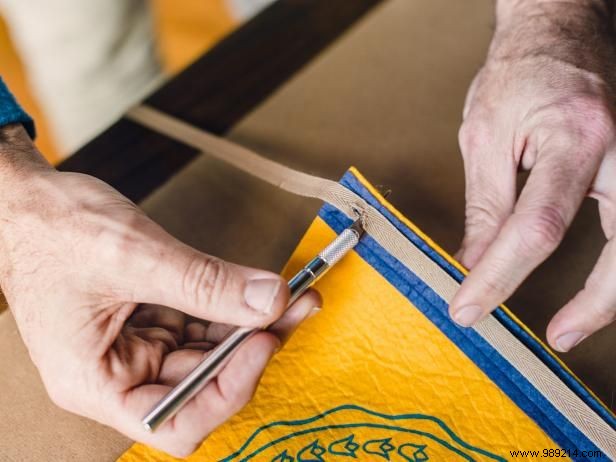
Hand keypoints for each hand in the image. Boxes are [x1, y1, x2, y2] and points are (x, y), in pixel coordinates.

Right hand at [0, 125, 320, 456]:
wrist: (28, 202)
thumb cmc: (53, 230)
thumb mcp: (134, 256)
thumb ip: (205, 282)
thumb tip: (270, 301)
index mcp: (95, 382)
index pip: (174, 421)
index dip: (226, 390)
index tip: (263, 342)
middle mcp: (119, 374)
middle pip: (201, 383)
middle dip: (252, 348)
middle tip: (296, 310)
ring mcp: (138, 346)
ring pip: (209, 351)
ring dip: (251, 325)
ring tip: (291, 296)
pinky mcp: (152, 319)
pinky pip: (202, 323)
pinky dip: (232, 307)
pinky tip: (259, 291)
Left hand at [450, 0, 615, 351]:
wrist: (562, 31)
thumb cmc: (520, 73)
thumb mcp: (486, 135)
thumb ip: (486, 204)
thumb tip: (475, 262)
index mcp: (574, 137)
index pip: (535, 227)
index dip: (500, 276)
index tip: (469, 306)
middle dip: (591, 305)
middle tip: (555, 336)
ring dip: (611, 293)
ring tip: (573, 323)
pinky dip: (614, 264)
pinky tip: (596, 286)